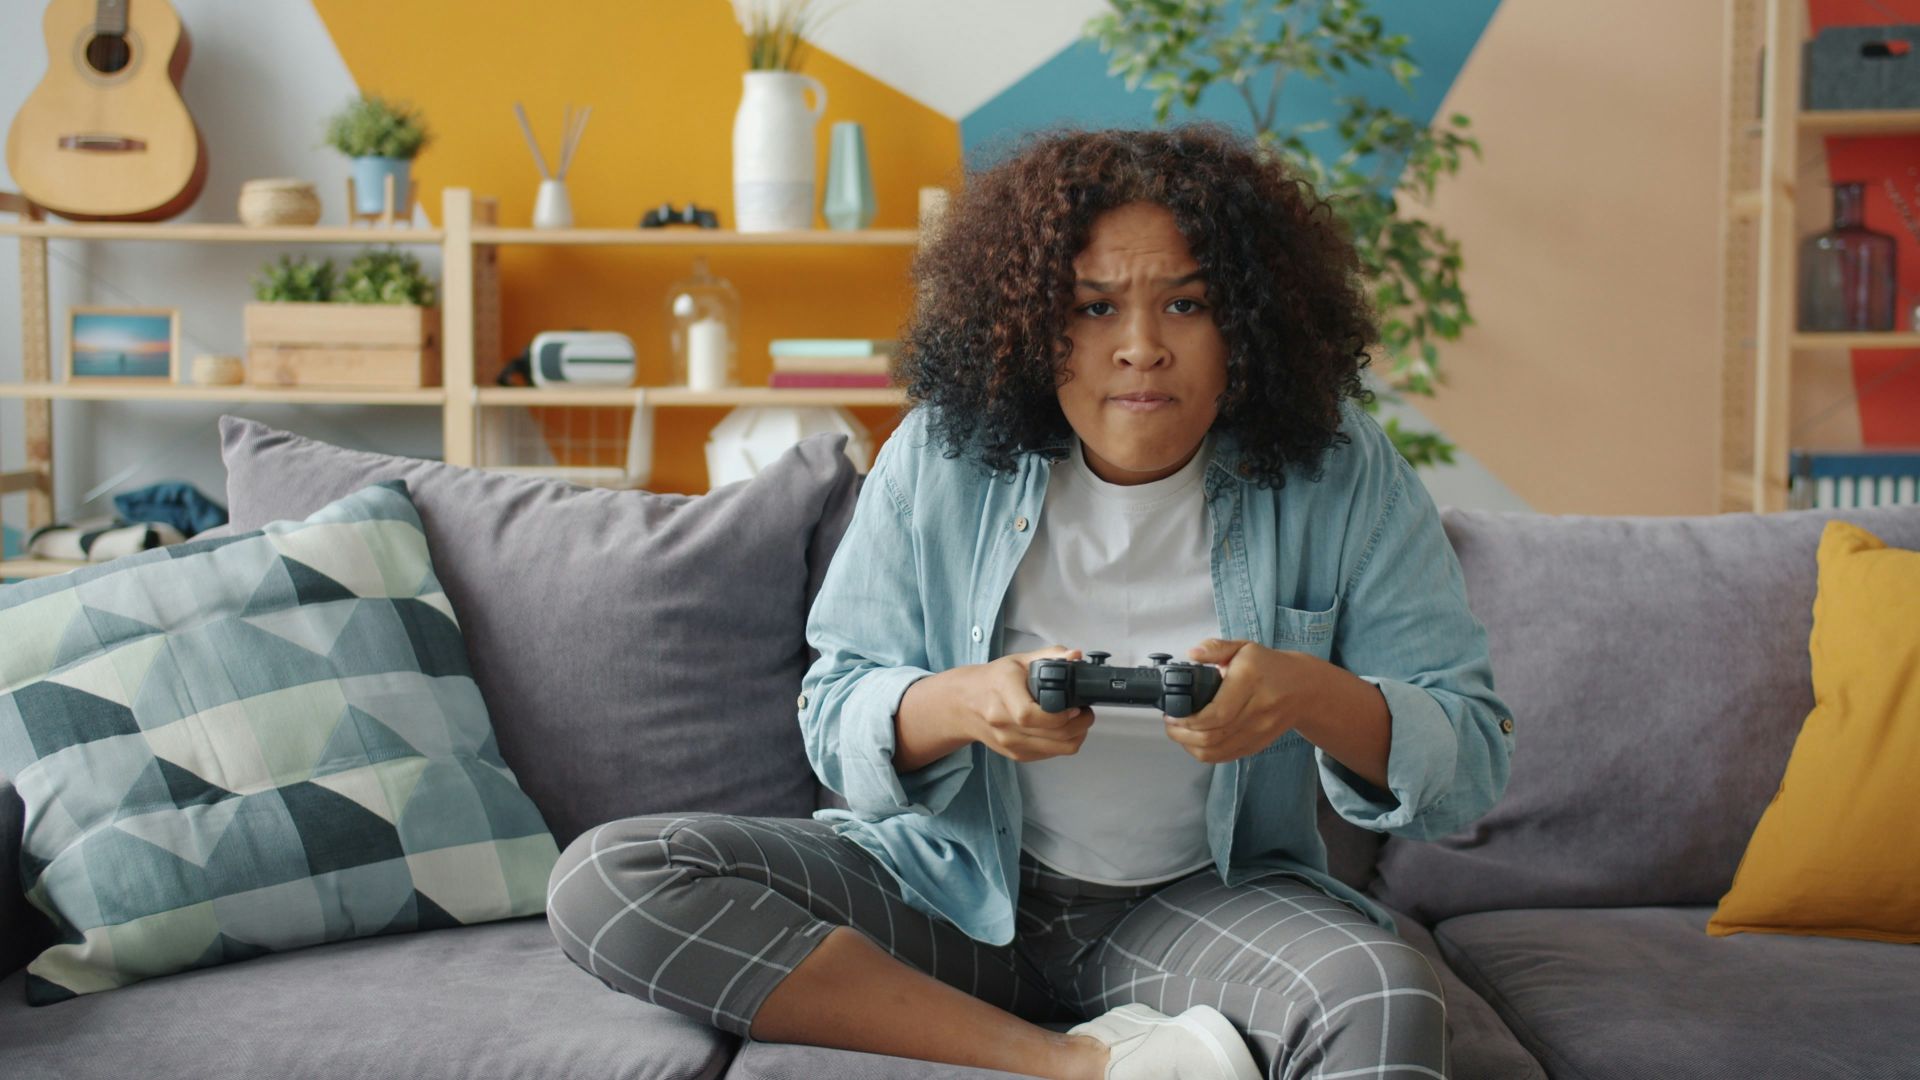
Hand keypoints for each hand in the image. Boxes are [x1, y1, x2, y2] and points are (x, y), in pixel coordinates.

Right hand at [953, 646, 1097, 762]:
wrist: (964, 704)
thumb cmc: (994, 681)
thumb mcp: (1019, 660)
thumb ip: (1050, 656)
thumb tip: (1076, 656)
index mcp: (1001, 691)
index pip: (1029, 714)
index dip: (1059, 714)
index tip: (1076, 705)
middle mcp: (1001, 720)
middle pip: (1051, 734)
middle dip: (1079, 724)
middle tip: (1086, 710)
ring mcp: (1008, 741)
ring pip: (1056, 748)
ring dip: (1076, 735)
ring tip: (1078, 719)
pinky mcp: (1015, 754)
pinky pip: (1049, 754)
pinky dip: (1063, 743)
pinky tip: (1063, 729)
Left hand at [1162, 638, 1323, 763]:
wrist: (1304, 689)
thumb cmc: (1269, 666)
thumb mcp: (1243, 647)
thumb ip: (1215, 648)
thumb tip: (1191, 653)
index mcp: (1250, 681)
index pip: (1217, 713)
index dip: (1189, 719)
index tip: (1172, 713)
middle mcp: (1257, 710)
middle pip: (1214, 736)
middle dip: (1183, 734)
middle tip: (1170, 724)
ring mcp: (1259, 731)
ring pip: (1218, 751)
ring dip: (1191, 746)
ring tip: (1178, 732)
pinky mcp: (1258, 744)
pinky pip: (1226, 756)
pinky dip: (1205, 753)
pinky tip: (1194, 741)